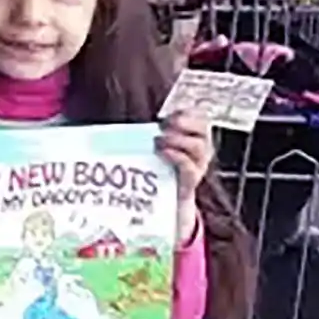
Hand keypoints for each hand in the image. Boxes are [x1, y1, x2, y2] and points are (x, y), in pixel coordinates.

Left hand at [157, 104, 213, 239]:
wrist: (163, 203)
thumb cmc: (155, 170)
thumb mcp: (153, 149)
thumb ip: (148, 134)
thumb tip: (116, 124)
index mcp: (194, 138)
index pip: (200, 119)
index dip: (186, 115)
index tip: (167, 116)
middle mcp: (200, 150)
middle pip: (203, 130)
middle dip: (184, 123)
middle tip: (163, 125)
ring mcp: (198, 166)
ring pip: (198, 147)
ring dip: (178, 140)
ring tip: (158, 140)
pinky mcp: (191, 181)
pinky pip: (190, 167)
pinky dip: (176, 157)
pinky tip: (162, 152)